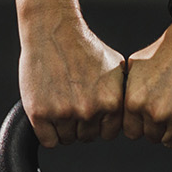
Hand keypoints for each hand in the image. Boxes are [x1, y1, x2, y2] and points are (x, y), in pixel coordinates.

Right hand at [18, 10, 125, 147]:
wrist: (53, 31)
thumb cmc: (83, 46)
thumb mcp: (117, 67)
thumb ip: (122, 95)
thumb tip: (131, 115)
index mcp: (111, 102)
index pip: (107, 133)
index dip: (98, 124)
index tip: (89, 113)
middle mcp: (89, 110)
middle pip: (86, 137)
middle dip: (80, 125)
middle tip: (71, 105)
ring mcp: (64, 112)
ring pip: (67, 139)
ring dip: (63, 128)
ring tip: (59, 106)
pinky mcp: (40, 113)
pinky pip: (48, 140)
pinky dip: (48, 132)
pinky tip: (48, 116)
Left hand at [123, 17, 171, 153]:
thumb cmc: (168, 48)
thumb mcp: (135, 67)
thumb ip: (128, 92)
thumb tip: (121, 109)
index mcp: (135, 101)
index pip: (133, 131)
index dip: (142, 123)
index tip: (151, 114)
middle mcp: (155, 112)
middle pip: (152, 137)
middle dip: (159, 126)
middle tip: (170, 108)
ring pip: (171, 142)